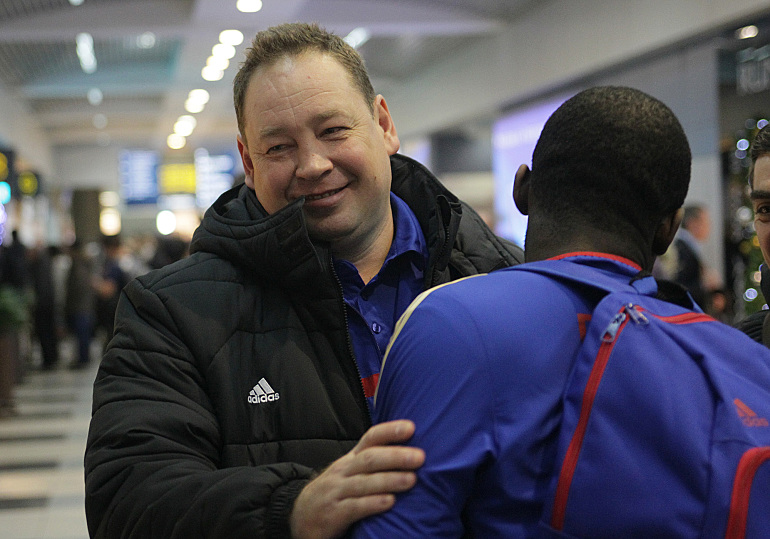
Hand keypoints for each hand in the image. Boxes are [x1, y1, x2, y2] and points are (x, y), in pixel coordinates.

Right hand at [289, 420, 424, 538]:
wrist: (301, 516)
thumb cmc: (336, 491)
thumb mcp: (351, 472)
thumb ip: (374, 462)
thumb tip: (410, 451)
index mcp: (351, 459)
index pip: (370, 438)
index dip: (390, 431)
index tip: (411, 427)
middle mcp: (344, 471)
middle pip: (370, 459)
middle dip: (396, 456)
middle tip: (419, 457)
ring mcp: (336, 492)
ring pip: (363, 482)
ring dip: (389, 480)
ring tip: (411, 480)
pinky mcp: (333, 514)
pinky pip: (354, 508)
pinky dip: (372, 504)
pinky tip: (389, 502)